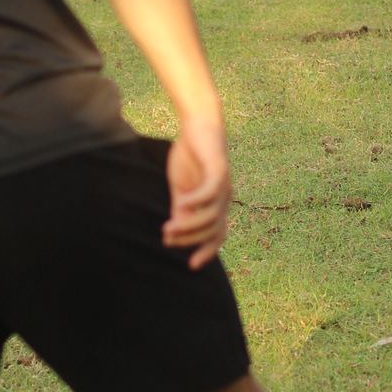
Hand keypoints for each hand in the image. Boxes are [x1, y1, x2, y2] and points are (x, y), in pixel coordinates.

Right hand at [163, 117, 231, 269]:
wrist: (198, 125)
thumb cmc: (190, 156)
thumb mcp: (181, 187)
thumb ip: (181, 208)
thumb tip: (175, 230)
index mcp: (216, 204)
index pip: (217, 235)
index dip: (207, 251)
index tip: (191, 266)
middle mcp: (225, 198)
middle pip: (213, 229)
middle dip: (190, 238)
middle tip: (167, 237)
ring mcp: (224, 185)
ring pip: (212, 215)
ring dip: (190, 224)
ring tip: (168, 227)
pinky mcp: (219, 169)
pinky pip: (210, 192)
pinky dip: (196, 201)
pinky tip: (181, 203)